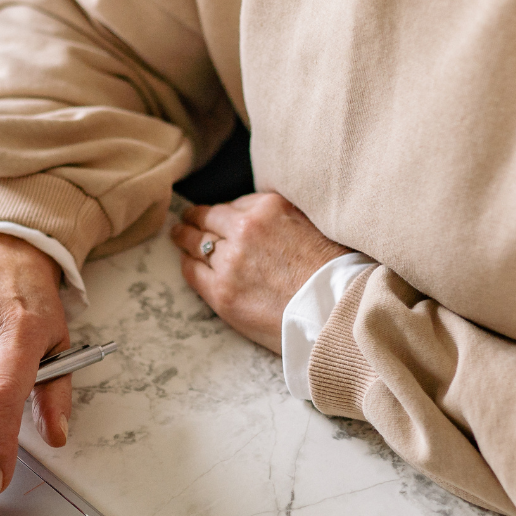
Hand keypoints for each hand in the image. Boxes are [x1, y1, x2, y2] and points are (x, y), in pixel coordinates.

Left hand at [171, 193, 351, 352]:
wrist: (336, 311)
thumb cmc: (334, 274)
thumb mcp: (313, 225)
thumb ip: (283, 217)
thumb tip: (264, 219)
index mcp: (269, 207)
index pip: (235, 205)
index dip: (225, 212)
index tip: (218, 214)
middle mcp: (244, 229)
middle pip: (209, 219)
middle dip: (196, 218)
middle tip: (188, 219)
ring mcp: (230, 261)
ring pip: (196, 243)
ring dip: (185, 237)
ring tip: (178, 235)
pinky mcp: (222, 292)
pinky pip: (193, 272)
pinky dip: (187, 264)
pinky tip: (186, 261)